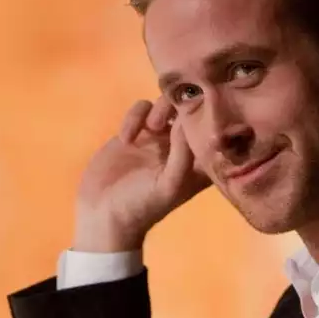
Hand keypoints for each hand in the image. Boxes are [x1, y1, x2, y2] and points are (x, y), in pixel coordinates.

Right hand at [72, 99, 210, 252]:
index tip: (200, 111)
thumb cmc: (142, 205)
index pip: (215, 131)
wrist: (103, 214)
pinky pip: (142, 108)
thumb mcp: (169, 185)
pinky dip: (134, 116)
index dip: (211, 116)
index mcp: (199, 163)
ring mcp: (160, 137)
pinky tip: (126, 139)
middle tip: (163, 123)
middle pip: (192, 109)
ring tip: (150, 127)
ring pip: (168, 103)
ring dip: (159, 108)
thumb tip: (187, 119)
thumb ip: (183, 153)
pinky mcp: (136, 131)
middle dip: (180, 106)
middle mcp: (183, 147)